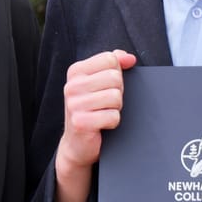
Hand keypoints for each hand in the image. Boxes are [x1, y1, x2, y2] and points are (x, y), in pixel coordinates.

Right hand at [55, 49, 135, 178]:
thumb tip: (129, 58)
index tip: (107, 86)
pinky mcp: (80, 122)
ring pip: (115, 97)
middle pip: (115, 77)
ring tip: (103, 113)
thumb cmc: (91, 110)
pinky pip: (113, 116)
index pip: (110, 59)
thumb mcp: (99, 82)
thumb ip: (114, 64)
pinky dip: (113, 122)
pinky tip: (102, 125)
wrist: (77, 143)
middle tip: (106, 103)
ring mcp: (74, 104)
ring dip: (115, 108)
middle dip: (118, 92)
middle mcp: (72, 86)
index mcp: (76, 71)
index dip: (117, 73)